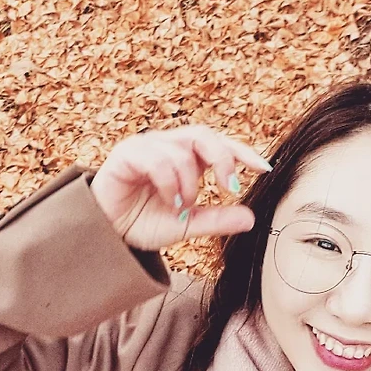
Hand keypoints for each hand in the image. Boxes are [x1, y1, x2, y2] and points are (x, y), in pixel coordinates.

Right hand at [90, 125, 270, 251]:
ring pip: (182, 150)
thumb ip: (216, 220)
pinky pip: (157, 158)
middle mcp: (167, 146)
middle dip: (222, 159)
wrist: (107, 236)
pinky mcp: (126, 154)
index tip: (264, 169)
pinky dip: (170, 182)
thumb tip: (251, 218)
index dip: (242, 152)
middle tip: (230, 187)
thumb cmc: (143, 224)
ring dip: (189, 183)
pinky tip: (169, 201)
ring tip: (182, 207)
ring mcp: (146, 147)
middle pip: (204, 135)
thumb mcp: (187, 225)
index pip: (219, 145)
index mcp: (186, 158)